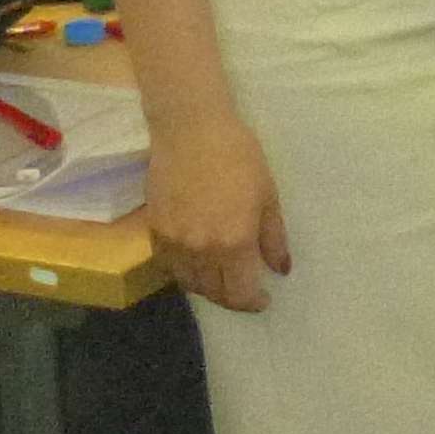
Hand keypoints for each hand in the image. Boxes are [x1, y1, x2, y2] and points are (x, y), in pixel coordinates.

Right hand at [145, 112, 289, 311]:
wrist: (191, 130)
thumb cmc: (238, 156)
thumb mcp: (267, 196)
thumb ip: (274, 238)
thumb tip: (280, 269)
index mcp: (234, 243)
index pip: (240, 293)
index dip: (252, 303)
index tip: (262, 299)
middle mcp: (201, 250)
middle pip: (213, 292)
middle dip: (232, 297)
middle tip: (243, 288)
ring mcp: (174, 242)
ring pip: (188, 283)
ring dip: (206, 287)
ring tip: (220, 277)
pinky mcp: (154, 230)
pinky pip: (167, 266)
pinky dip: (182, 272)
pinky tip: (194, 263)